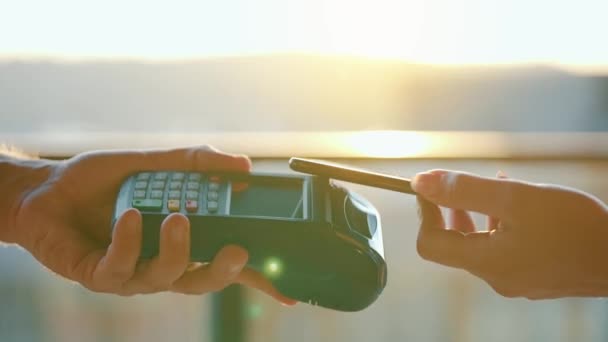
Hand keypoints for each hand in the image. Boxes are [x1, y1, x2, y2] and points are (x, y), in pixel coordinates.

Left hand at [10, 146, 295, 303]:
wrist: (44, 187)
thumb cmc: (101, 181)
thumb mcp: (155, 163)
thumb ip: (196, 163)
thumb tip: (243, 166)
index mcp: (181, 240)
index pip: (224, 262)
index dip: (257, 278)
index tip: (290, 289)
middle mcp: (161, 261)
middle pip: (203, 281)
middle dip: (224, 270)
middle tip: (238, 250)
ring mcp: (131, 273)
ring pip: (167, 278)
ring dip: (178, 249)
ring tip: (178, 216)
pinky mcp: (99, 276)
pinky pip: (122, 268)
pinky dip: (130, 240)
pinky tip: (129, 216)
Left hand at [412, 169, 607, 298]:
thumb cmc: (572, 226)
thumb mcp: (513, 199)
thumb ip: (464, 190)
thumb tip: (420, 182)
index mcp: (485, 262)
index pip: (430, 243)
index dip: (425, 212)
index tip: (428, 186)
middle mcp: (496, 278)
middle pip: (454, 244)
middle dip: (452, 210)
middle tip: (459, 184)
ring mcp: (517, 280)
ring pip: (482, 244)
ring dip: (479, 214)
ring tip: (497, 186)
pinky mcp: (535, 277)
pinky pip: (505, 249)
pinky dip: (501, 225)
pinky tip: (520, 205)